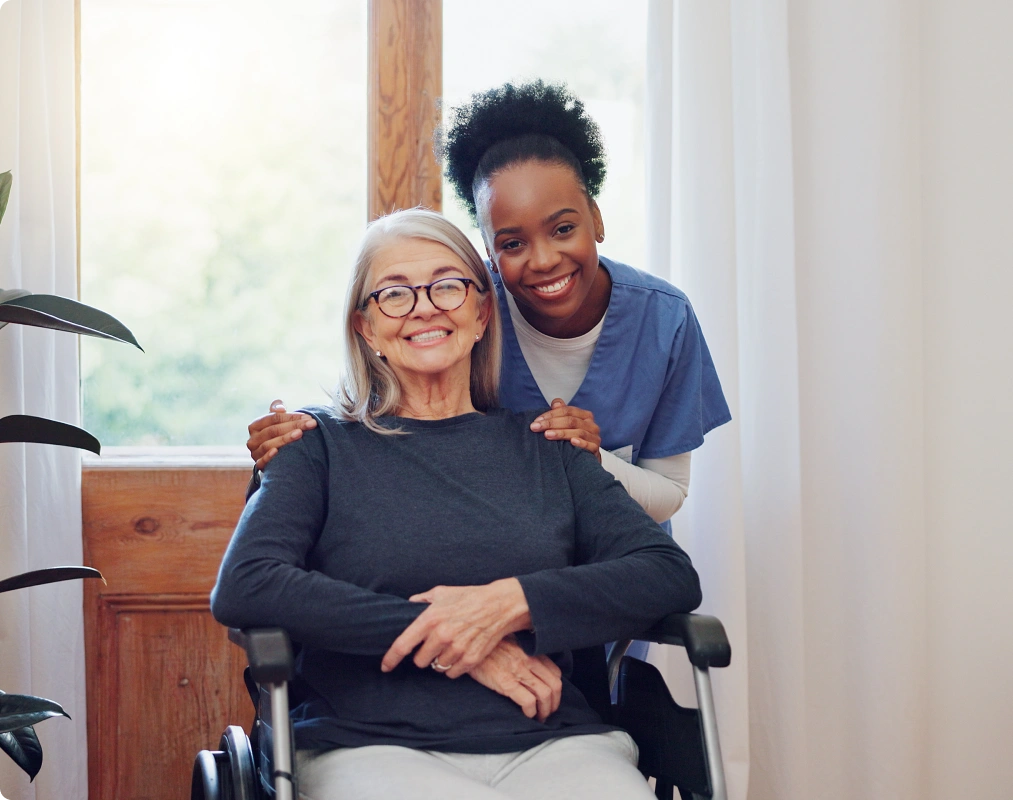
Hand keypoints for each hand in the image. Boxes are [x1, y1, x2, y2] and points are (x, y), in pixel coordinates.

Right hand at [247, 400, 316, 469]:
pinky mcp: (259, 465)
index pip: (273, 418)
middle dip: (293, 426)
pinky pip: (261, 461)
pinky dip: (268, 456)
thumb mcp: (276, 421)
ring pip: (268, 444)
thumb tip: (281, 408)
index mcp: (255, 426)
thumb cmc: (277, 434)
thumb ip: (276, 411)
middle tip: (310, 424)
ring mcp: (255, 453)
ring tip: (300, 434)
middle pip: (273, 430)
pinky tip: (277, 451)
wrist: (275, 458)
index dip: (291, 416)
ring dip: (285, 438)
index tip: (308, 417)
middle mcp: (252, 439)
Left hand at [381, 579, 531, 678]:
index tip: (385, 667)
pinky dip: (453, 667)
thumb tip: (408, 605)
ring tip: (448, 648)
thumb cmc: (469, 597)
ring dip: (439, 661)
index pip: (403, 644)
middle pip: (420, 661)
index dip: (391, 658)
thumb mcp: (442, 592)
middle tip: (433, 645)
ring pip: (437, 668)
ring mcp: (457, 648)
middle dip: (423, 655)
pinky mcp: (471, 658)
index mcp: (430, 618)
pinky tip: (459, 654)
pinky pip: (452, 672)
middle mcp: (442, 635)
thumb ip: (421, 600)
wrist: (499, 605)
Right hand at [466, 637, 561, 722]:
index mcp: (530, 652)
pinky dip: (531, 712)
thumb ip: (523, 654)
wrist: (467, 647)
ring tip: (539, 718)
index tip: (552, 698)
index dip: (556, 689)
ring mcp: (518, 671)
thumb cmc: (487, 648)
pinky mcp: (505, 682)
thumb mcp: (510, 644)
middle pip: (554, 685)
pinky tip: (527, 715)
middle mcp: (528, 660)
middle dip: (554, 703)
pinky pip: (528, 701)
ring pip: (545, 695)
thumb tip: (533, 669)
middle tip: (548, 712)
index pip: (555, 672)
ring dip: (545, 711)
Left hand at [529, 399, 601, 461]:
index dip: (551, 414)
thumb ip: (562, 413)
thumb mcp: (568, 426)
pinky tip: (572, 442)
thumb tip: (555, 403)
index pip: (567, 411)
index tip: (536, 421)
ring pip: (578, 432)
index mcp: (584, 416)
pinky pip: (589, 445)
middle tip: (536, 427)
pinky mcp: (596, 450)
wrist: (586, 461)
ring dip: (561, 433)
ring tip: (547, 435)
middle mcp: (591, 425)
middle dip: (551, 423)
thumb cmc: (576, 440)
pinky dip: (581, 443)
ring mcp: (595, 437)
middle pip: (571, 421)